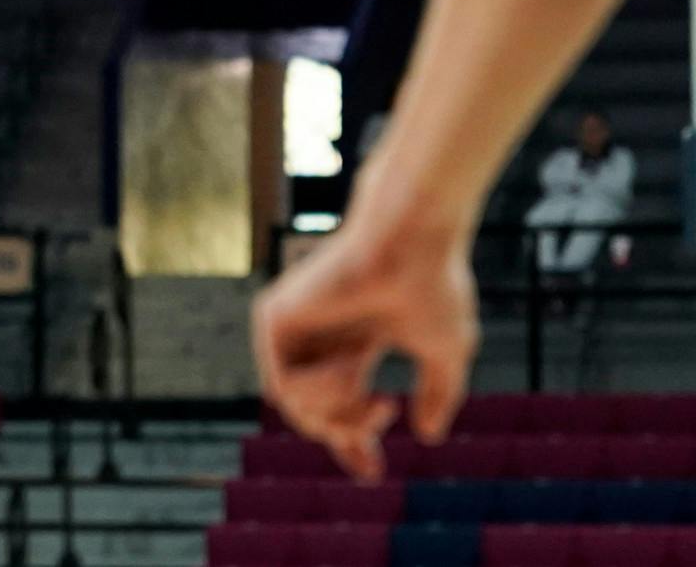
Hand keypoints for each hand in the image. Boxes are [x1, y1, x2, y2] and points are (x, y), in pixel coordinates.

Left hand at [251, 222, 478, 481]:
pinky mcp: (272, 318)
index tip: (372, 474)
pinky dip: (320, 393)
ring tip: (373, 392)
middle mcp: (320, 336)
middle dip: (350, 433)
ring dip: (341, 416)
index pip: (341, 406)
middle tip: (383, 414)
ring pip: (298, 411)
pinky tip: (349, 368)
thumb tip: (427, 436)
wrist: (411, 244)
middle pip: (315, 416)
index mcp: (353, 341)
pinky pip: (283, 388)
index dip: (353, 444)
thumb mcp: (445, 352)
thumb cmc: (433, 287)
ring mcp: (293, 327)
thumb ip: (438, 394)